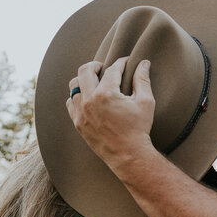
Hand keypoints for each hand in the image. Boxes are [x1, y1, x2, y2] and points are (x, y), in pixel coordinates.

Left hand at [66, 57, 156, 173]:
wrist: (128, 155)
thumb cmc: (139, 128)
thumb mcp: (145, 102)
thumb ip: (142, 80)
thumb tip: (144, 63)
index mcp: (106, 94)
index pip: (112, 70)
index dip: (121, 63)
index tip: (126, 61)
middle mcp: (89, 101)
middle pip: (85, 70)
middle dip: (96, 65)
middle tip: (103, 67)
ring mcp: (81, 112)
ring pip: (74, 85)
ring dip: (84, 79)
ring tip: (94, 81)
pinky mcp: (78, 123)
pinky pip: (70, 102)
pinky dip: (77, 96)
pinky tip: (88, 97)